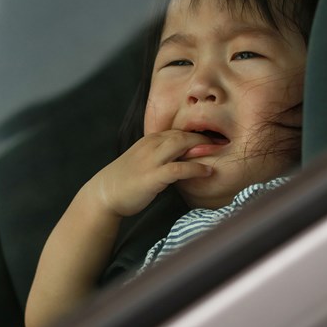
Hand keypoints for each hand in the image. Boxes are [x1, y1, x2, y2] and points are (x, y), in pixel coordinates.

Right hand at [83, 130, 212, 216]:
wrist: (104, 194)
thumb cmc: (125, 180)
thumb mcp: (143, 161)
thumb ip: (161, 156)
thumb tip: (182, 157)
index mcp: (149, 140)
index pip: (177, 131)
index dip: (196, 133)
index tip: (213, 138)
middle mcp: (151, 146)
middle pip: (182, 134)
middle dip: (203, 136)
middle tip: (222, 141)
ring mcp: (151, 160)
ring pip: (181, 145)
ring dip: (202, 147)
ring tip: (219, 151)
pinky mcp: (153, 176)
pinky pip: (179, 168)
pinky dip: (196, 168)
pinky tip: (208, 171)